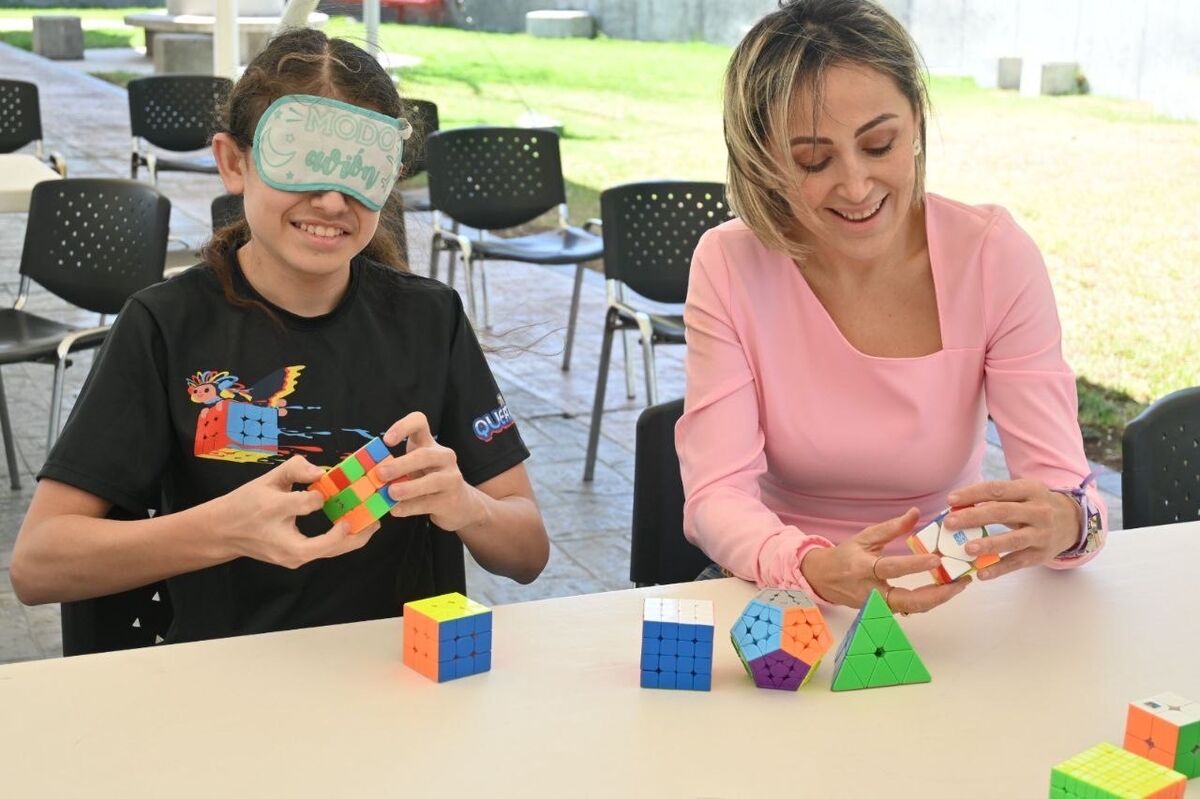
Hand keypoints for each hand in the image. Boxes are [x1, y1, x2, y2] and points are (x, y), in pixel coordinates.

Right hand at [217, 455, 379, 567]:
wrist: (224, 532)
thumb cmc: (246, 503)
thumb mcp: (267, 479)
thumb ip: (296, 468)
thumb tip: (322, 472)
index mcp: (273, 512)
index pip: (308, 503)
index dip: (321, 493)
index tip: (326, 485)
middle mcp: (284, 541)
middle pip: (328, 544)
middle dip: (356, 531)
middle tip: (375, 516)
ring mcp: (291, 557)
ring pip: (330, 552)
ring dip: (353, 539)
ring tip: (372, 524)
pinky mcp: (294, 560)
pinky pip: (324, 553)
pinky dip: (341, 542)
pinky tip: (353, 528)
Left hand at [379, 412, 485, 531]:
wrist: (460, 504)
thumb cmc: (429, 481)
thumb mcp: (413, 469)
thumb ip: (395, 468)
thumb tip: (369, 475)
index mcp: (430, 444)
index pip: (420, 422)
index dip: (403, 427)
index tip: (387, 441)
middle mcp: (444, 457)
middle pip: (425, 455)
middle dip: (401, 464)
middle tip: (381, 474)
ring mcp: (451, 478)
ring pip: (431, 481)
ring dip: (408, 487)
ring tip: (391, 494)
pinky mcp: (451, 500)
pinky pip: (428, 502)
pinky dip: (410, 507)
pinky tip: (396, 510)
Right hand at [799, 508, 970, 612]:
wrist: (823, 579)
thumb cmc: (845, 556)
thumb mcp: (864, 537)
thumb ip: (891, 527)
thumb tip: (916, 513)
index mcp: (862, 568)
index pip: (891, 568)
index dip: (914, 565)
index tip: (936, 559)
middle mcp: (870, 591)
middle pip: (906, 601)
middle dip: (937, 594)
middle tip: (960, 582)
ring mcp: (877, 606)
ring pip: (912, 609)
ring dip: (938, 599)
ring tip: (959, 585)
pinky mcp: (883, 612)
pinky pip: (910, 609)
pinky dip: (929, 600)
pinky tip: (945, 590)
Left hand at [944, 479, 1080, 579]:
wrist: (1073, 522)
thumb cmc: (1035, 505)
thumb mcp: (1022, 494)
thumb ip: (995, 499)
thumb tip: (957, 507)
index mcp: (1030, 490)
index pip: (998, 490)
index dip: (973, 493)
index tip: (951, 499)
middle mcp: (1038, 511)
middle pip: (1003, 513)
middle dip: (974, 517)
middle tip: (950, 522)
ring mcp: (1041, 534)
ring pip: (1013, 540)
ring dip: (989, 544)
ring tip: (967, 548)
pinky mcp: (1041, 555)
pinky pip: (1018, 562)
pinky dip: (999, 569)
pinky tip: (981, 574)